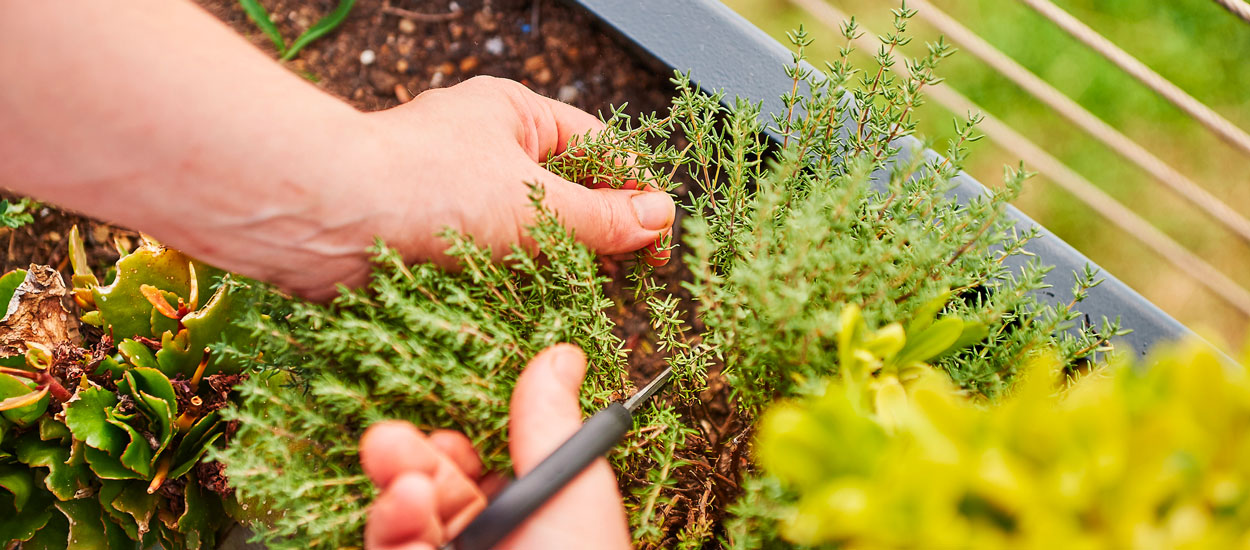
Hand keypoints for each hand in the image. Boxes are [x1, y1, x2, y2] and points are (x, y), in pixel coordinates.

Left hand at [4, 0, 673, 301]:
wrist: (324, 221)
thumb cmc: (425, 187)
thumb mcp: (533, 202)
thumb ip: (601, 217)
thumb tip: (659, 218)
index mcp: (514, 115)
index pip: (599, 147)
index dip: (634, 190)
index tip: (661, 235)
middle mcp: (485, 150)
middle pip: (566, 192)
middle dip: (598, 234)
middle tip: (631, 277)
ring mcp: (457, 196)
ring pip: (528, 233)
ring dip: (557, 267)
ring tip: (589, 301)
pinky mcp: (431, 241)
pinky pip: (490, 263)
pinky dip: (514, 285)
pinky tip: (536, 311)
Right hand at [359, 344, 631, 549]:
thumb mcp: (571, 493)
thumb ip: (551, 423)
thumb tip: (561, 354)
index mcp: (527, 526)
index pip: (468, 480)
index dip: (444, 452)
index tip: (433, 431)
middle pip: (421, 504)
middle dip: (403, 466)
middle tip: (388, 442)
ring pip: (396, 537)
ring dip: (395, 509)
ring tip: (408, 492)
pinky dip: (393, 539)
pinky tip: (407, 527)